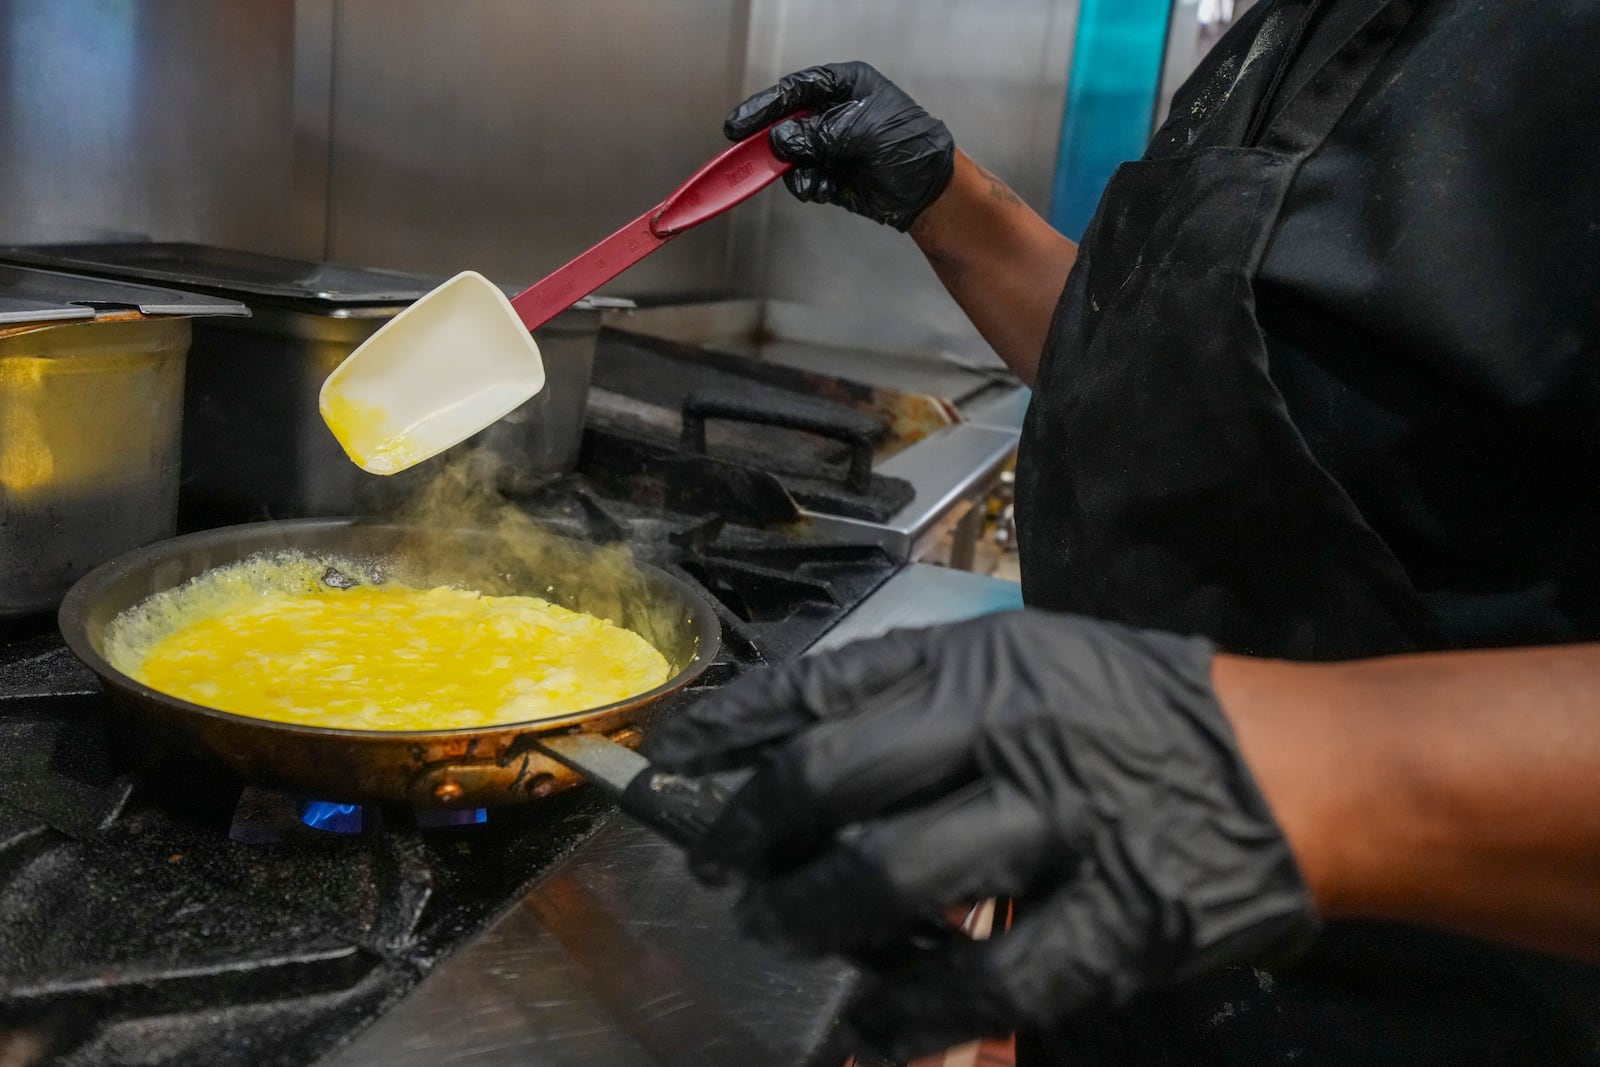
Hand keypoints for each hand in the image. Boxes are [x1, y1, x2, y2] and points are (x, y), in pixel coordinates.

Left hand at [644, 611, 1317, 1057]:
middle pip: (832, 784)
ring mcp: (1059, 828)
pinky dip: (913, 1012)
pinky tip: (873, 1022)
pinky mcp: (1112, 923)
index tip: (676, 760)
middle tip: (723, 869)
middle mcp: (1009, 732)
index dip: (735, 726)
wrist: (1299, 766)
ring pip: (890, 881)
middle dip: (752, 834)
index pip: (824, 686)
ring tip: (780, 930)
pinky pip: (985, 983)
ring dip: (813, 918)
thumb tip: (802, 743)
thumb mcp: (1035, 659)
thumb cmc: (1147, 707)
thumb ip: (929, 694)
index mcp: (985, 661)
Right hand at [725, 61, 954, 230]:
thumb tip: (781, 141)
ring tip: (813, 176)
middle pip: (787, 123)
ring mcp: (831, 146)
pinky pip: (804, 179)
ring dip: (794, 169)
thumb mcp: (862, 130)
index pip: (795, 90)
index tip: (738, 124)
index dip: (764, 106)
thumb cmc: (908, 144)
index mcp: (845, 87)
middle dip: (772, 141)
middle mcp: (834, 114)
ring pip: (791, 155)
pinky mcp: (831, 174)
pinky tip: (825, 187)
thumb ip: (817, 134)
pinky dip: (809, 185)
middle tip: (748, 154)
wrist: (928, 189)